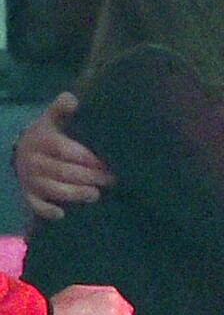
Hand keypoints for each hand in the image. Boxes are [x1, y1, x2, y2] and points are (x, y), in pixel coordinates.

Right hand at [13, 92, 113, 219]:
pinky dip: (47, 211)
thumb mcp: (53, 117)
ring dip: (76, 194)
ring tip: (96, 195)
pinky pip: (35, 205)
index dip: (88, 158)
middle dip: (89, 177)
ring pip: (53, 189)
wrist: (22, 148)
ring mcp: (29, 179)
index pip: (66, 151)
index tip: (107, 162)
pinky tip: (62, 214)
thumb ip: (62, 107)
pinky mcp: (27, 194)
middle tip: (110, 179)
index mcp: (43, 140)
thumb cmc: (49, 132)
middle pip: (63, 172)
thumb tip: (72, 99)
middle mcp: (33, 160)